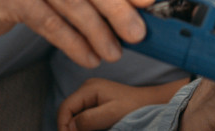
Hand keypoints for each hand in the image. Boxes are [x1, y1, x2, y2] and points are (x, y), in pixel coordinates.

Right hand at [57, 77, 188, 130]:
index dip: (62, 126)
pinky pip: (82, 116)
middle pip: (67, 111)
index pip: (65, 108)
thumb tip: (69, 127)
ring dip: (75, 128)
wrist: (151, 103)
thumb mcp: (111, 114)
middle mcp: (87, 89)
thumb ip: (89, 119)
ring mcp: (91, 95)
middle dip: (68, 127)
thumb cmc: (135, 108)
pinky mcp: (96, 103)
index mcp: (89, 88)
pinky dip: (82, 126)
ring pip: (73, 115)